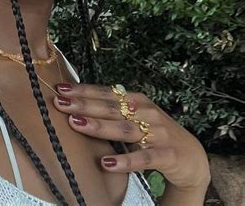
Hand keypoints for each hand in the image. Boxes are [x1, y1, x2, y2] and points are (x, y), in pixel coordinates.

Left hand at [53, 83, 210, 193]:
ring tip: (76, 124)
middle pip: (110, 108)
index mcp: (136, 100)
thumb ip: (112, 110)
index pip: (106, 93)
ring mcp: (158, 132)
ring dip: (99, 126)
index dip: (83, 90)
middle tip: (60, 102)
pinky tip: (106, 163)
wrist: (192, 157)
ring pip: (123, 129)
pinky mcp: (167, 155)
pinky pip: (143, 158)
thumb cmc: (155, 133)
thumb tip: (77, 102)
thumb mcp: (135, 117)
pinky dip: (125, 160)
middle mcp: (146, 112)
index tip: (60, 88)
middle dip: (84, 104)